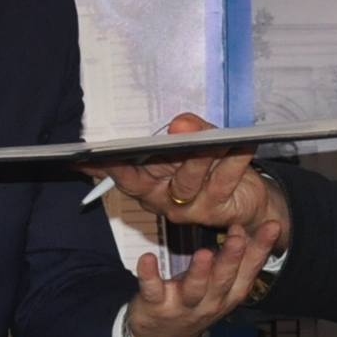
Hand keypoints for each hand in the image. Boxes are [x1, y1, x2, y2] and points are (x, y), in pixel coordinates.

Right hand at [88, 113, 283, 232]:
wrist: (248, 199)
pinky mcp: (214, 211)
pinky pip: (222, 183)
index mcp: (149, 183)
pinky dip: (234, 161)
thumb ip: (189, 130)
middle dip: (143, 163)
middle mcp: (162, 199)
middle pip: (143, 184)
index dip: (105, 166)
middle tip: (143, 143)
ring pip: (185, 184)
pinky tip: (244, 143)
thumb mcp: (198, 142)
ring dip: (197, 158)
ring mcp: (187, 209)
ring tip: (209, 138)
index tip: (88, 156)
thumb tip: (180, 125)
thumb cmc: (214, 166)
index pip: (121, 175)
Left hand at [124, 218, 285, 336]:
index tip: (273, 226)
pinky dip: (150, 275)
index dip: (260, 249)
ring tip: (204, 253)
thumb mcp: (219, 285)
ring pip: (194, 289)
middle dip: (232, 258)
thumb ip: (231, 260)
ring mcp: (183, 306)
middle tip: (238, 237)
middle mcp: (210, 302)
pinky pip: (153, 290)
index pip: (249, 271)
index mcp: (228, 294)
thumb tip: (241, 228)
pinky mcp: (156, 305)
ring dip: (200, 271)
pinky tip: (148, 259)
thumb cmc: (194, 303)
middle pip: (224, 280)